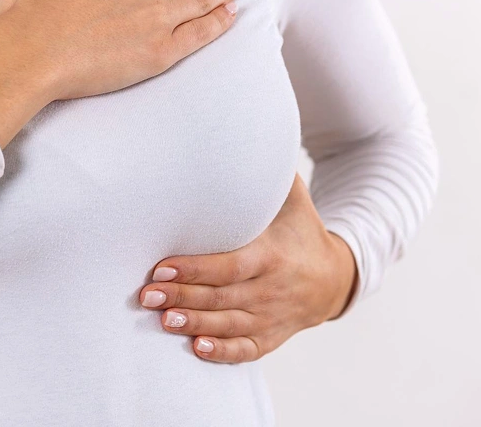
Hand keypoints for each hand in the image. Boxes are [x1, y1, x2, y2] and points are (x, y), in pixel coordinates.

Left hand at [137, 173, 357, 362]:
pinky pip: (246, 350)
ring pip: (229, 324)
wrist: (335, 277)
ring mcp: (272, 317)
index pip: (229, 266)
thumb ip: (267, 173)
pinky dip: (223, 352)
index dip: (195, 269)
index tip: (161, 267)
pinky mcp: (271, 337)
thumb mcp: (292, 199)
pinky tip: (197, 349)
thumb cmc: (300, 230)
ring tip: (162, 321)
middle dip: (183, 297)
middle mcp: (272, 289)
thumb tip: (242, 127)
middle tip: (145, 295)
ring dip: (195, 324)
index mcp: (273, 255)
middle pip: (222, 297)